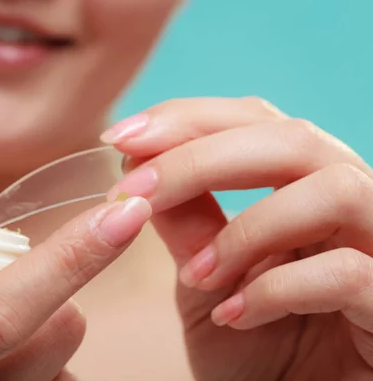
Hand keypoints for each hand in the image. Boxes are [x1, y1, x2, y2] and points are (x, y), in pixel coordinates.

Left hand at [104, 97, 372, 379]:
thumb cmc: (253, 351)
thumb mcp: (205, 281)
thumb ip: (186, 223)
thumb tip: (141, 166)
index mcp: (308, 191)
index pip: (260, 122)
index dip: (189, 119)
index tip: (121, 137)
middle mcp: (355, 209)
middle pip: (296, 139)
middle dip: (202, 157)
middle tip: (137, 187)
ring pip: (335, 189)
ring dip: (247, 229)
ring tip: (197, 276)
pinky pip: (349, 272)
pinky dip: (277, 288)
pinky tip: (233, 316)